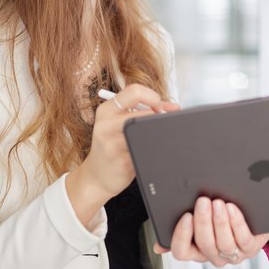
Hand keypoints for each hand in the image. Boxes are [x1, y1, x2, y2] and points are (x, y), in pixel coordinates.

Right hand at [66, 83, 178, 224]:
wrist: (96, 176)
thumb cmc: (112, 146)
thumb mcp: (119, 123)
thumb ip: (142, 111)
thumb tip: (173, 108)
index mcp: (106, 110)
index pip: (134, 91)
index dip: (153, 97)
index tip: (159, 107)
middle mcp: (106, 124)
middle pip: (144, 112)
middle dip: (160, 117)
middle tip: (163, 124)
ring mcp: (112, 144)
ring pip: (146, 132)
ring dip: (158, 134)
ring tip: (154, 139)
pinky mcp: (121, 161)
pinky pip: (146, 151)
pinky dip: (154, 150)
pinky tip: (149, 153)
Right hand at [154, 197, 268, 266]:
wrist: (252, 216)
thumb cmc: (219, 213)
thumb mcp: (199, 217)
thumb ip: (182, 222)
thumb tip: (158, 245)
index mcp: (195, 249)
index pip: (181, 251)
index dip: (182, 236)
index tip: (186, 216)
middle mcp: (213, 255)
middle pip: (204, 244)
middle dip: (203, 221)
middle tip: (203, 201)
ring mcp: (232, 255)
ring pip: (223, 243)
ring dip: (219, 222)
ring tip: (218, 202)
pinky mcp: (250, 249)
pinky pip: (242, 239)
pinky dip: (236, 223)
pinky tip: (232, 209)